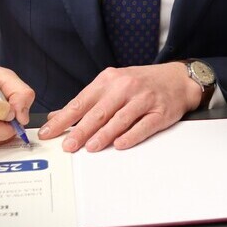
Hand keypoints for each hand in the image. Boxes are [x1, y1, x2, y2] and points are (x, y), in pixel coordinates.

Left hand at [38, 63, 200, 151]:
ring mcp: (144, 99)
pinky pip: (143, 125)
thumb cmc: (142, 83)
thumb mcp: (112, 84)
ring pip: (120, 119)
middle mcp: (126, 87)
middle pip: (99, 111)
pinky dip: (131, 136)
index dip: (63, 119)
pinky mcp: (160, 112)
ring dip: (104, 134)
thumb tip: (56, 117)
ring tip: (90, 147)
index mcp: (109, 79)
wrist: (177, 79)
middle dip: (80, 130)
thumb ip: (86, 101)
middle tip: (68, 146)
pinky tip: (119, 145)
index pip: (81, 101)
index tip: (49, 133)